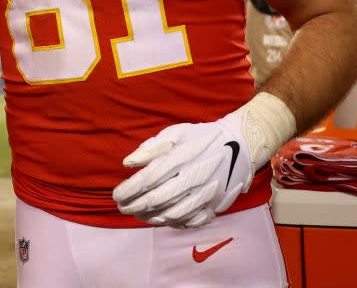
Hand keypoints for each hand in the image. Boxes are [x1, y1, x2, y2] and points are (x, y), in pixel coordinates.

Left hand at [112, 114, 252, 227]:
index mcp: (182, 157)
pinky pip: (190, 221)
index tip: (116, 195)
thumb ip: (150, 148)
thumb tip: (127, 163)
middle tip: (121, 207)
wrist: (240, 145)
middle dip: (134, 206)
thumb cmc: (201, 137)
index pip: (148, 179)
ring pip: (172, 213)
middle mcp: (194, 178)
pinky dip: (172, 222)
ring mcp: (207, 194)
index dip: (129, 190)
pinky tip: (159, 218)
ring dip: (149, 217)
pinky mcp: (217, 206)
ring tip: (136, 214)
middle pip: (157, 199)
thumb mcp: (175, 132)